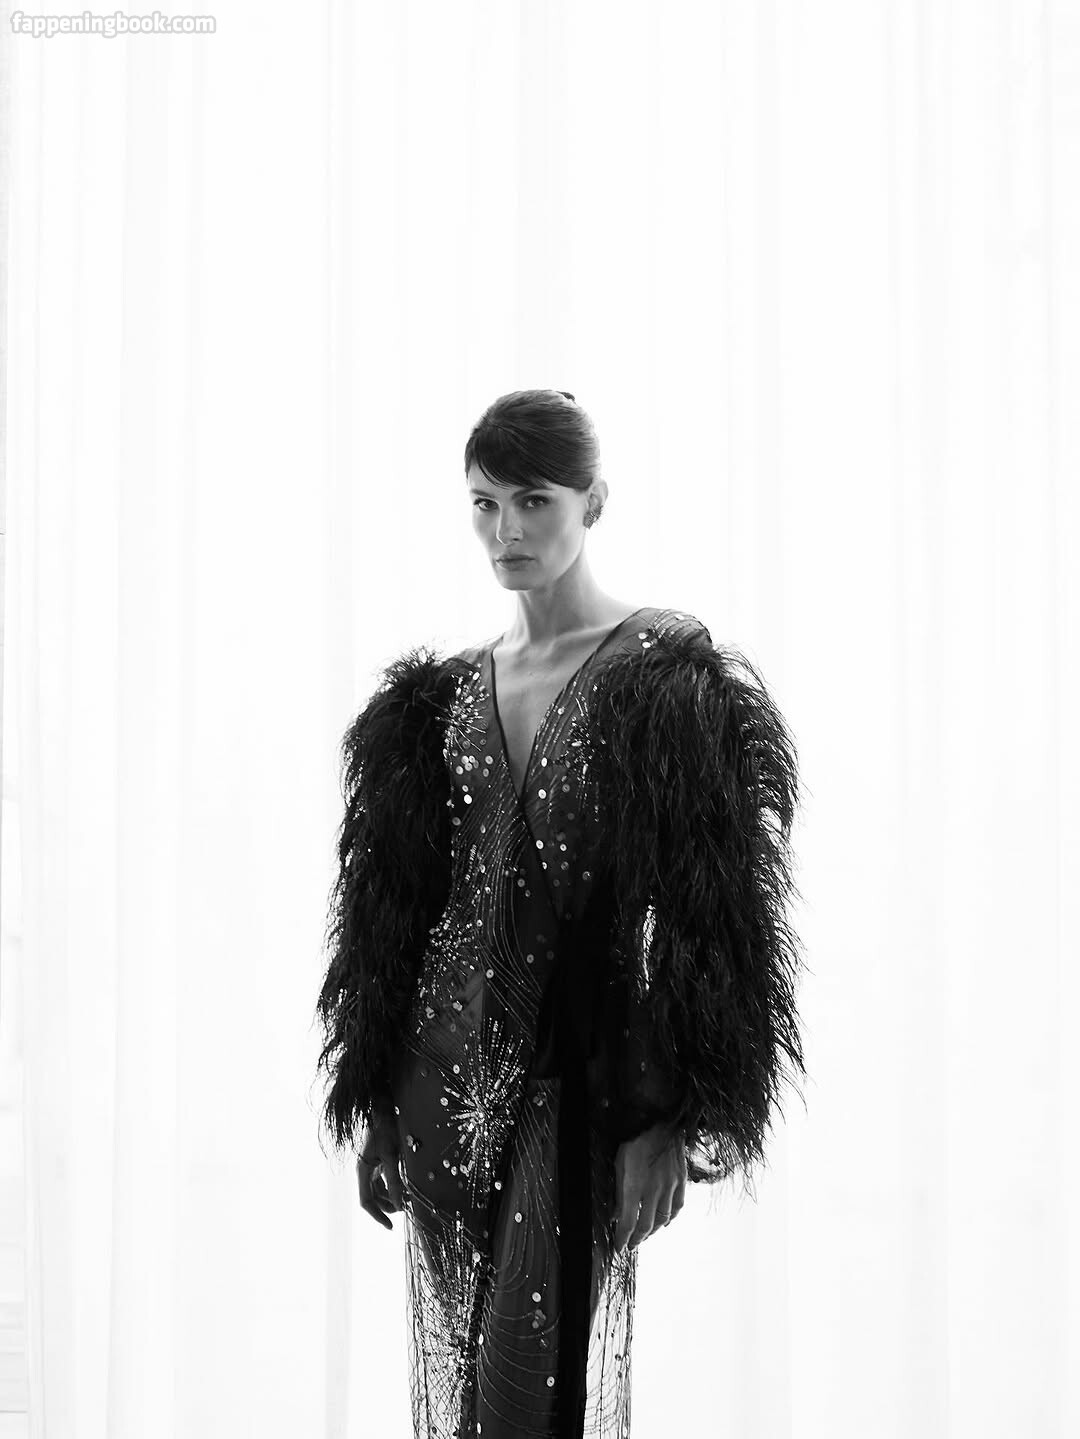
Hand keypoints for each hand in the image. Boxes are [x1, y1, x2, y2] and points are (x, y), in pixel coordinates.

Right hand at [356, 1110, 404, 1230]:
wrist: (386, 1108)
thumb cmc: (388, 1129)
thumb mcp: (392, 1156)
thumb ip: (395, 1181)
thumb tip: (399, 1204)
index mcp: (363, 1170)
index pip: (366, 1202)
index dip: (377, 1216)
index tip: (391, 1227)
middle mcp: (364, 1170)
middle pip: (373, 1198)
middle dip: (388, 1207)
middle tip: (406, 1210)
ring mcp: (371, 1166)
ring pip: (379, 1190)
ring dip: (391, 1197)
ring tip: (409, 1201)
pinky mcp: (379, 1160)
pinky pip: (384, 1180)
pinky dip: (394, 1186)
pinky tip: (406, 1187)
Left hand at [612, 1121, 686, 1251]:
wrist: (661, 1123)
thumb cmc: (635, 1141)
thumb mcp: (619, 1165)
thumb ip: (618, 1192)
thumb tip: (616, 1214)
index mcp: (634, 1186)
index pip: (628, 1222)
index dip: (623, 1238)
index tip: (620, 1247)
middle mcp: (653, 1189)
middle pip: (645, 1225)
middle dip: (637, 1239)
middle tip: (631, 1245)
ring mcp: (669, 1186)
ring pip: (662, 1219)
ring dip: (652, 1231)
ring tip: (645, 1235)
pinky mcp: (681, 1181)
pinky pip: (677, 1208)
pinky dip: (670, 1219)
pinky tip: (664, 1222)